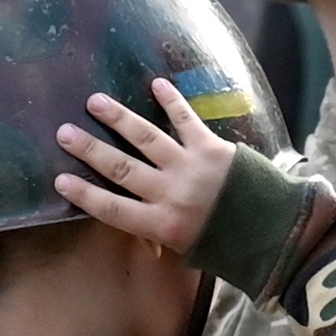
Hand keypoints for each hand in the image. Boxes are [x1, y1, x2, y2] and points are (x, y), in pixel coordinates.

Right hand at [55, 80, 235, 255]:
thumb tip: (136, 231)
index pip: (114, 210)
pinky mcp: (212, 148)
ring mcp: (190, 168)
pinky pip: (186, 120)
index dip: (85, 194)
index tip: (59, 180)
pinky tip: (156, 84)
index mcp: (164, 226)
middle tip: (64, 132)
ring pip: (146, 139)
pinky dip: (171, 101)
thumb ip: (162, 235)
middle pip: (121, 169)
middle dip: (90, 150)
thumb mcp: (191, 250)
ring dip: (119, 118)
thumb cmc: (231, 244)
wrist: (276, 230)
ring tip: (95, 101)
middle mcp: (171, 195)